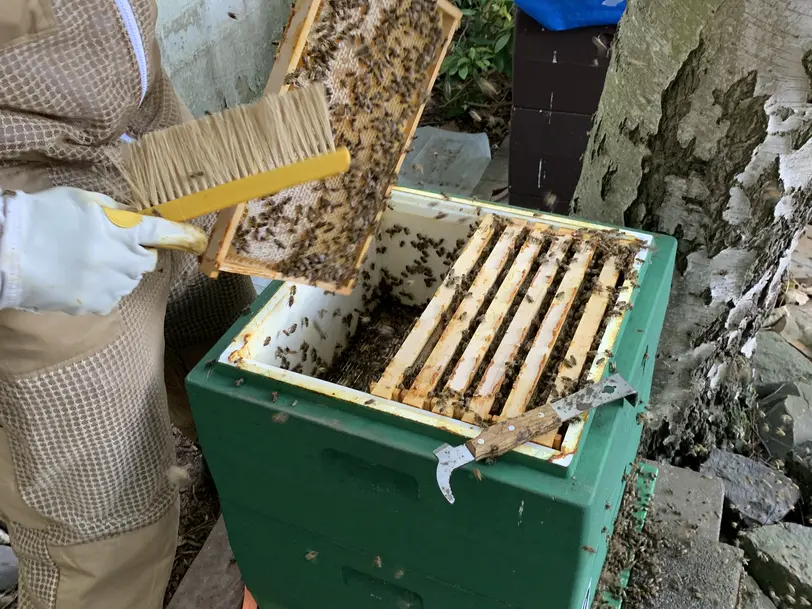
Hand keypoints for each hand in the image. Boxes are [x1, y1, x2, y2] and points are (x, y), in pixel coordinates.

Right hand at [0, 187, 207, 314]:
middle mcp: (120, 260)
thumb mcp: (82, 200)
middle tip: (111, 246)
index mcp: (121, 230)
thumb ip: (115, 210)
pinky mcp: (94, 304)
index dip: (181, 235)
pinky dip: (102, 288)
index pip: (162, 232)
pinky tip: (77, 276)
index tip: (195, 238)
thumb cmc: (42, 217)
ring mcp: (108, 285)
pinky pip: (110, 297)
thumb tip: (136, 218)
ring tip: (85, 261)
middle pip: (147, 262)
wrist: (6, 251)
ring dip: (118, 272)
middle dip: (137, 254)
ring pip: (129, 281)